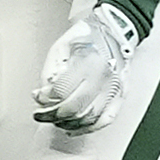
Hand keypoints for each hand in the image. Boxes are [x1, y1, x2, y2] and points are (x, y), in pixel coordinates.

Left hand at [33, 3, 138, 134]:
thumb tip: (43, 94)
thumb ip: (50, 71)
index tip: (38, 97)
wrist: (115, 31)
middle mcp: (103, 77)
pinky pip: (105, 120)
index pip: (62, 91)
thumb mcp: (61, 46)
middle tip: (41, 115)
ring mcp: (114, 88)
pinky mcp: (120, 95)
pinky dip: (88, 128)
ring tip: (54, 120)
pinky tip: (74, 128)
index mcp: (87, 62)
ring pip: (88, 118)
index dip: (45, 98)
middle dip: (52, 115)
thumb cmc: (88, 36)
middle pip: (74, 108)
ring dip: (67, 123)